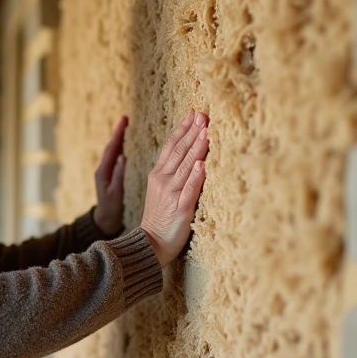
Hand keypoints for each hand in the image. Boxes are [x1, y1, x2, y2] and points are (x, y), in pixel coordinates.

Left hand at [92, 116, 127, 234]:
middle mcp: (103, 169)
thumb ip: (118, 175)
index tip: (124, 120)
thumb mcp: (115, 193)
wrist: (104, 220)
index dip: (118, 133)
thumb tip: (122, 156)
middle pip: (112, 146)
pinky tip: (127, 143)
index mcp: (103, 171)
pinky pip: (116, 157)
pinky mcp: (111, 175)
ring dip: (120, 138)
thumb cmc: (110, 208)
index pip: (112, 148)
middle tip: (126, 118)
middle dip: (118, 132)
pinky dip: (121, 148)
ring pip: (114, 151)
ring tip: (127, 126)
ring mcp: (106, 171)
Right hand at [140, 111, 209, 266]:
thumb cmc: (160, 217)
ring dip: (197, 148)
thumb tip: (192, 155)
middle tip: (204, 115)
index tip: (194, 114)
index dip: (183, 129)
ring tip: (207, 131)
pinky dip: (195, 177)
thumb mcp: (162, 190)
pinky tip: (201, 165)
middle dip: (193, 132)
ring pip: (185, 166)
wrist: (150, 243)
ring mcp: (171, 194)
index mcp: (158, 174)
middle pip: (179, 151)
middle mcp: (163, 180)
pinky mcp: (180, 209)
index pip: (171, 146)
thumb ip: (174, 172)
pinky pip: (189, 190)